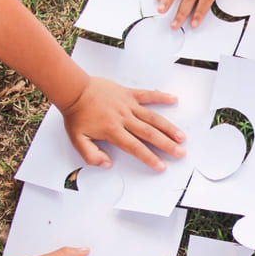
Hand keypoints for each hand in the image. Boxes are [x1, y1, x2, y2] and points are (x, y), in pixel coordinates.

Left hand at [60, 76, 185, 171]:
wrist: (73, 89)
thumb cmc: (76, 115)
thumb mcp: (77, 140)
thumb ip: (91, 155)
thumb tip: (107, 164)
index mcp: (113, 131)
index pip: (135, 147)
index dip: (149, 158)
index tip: (161, 166)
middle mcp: (124, 118)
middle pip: (149, 134)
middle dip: (166, 145)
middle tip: (180, 153)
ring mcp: (128, 105)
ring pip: (152, 117)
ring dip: (168, 127)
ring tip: (181, 136)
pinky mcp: (128, 93)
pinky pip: (147, 95)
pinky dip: (161, 97)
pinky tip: (173, 99)